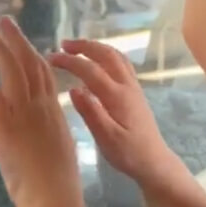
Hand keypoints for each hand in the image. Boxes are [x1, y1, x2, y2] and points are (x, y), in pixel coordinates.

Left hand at [0, 17, 80, 206]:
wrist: (53, 194)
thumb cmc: (58, 181)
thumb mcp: (60, 148)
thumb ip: (51, 132)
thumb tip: (45, 128)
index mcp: (54, 112)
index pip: (44, 75)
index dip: (33, 54)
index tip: (24, 41)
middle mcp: (40, 106)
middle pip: (28, 63)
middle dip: (16, 40)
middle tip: (3, 22)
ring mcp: (23, 113)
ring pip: (11, 71)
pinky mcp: (4, 124)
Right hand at [48, 39, 174, 184]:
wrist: (154, 162)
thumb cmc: (128, 154)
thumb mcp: (106, 138)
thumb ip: (91, 113)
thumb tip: (74, 89)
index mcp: (117, 96)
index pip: (90, 70)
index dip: (70, 61)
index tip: (51, 58)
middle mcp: (127, 86)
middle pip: (106, 55)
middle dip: (84, 46)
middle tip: (63, 45)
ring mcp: (134, 87)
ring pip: (116, 56)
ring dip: (96, 48)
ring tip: (77, 48)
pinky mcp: (135, 92)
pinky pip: (121, 63)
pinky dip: (106, 55)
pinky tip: (98, 62)